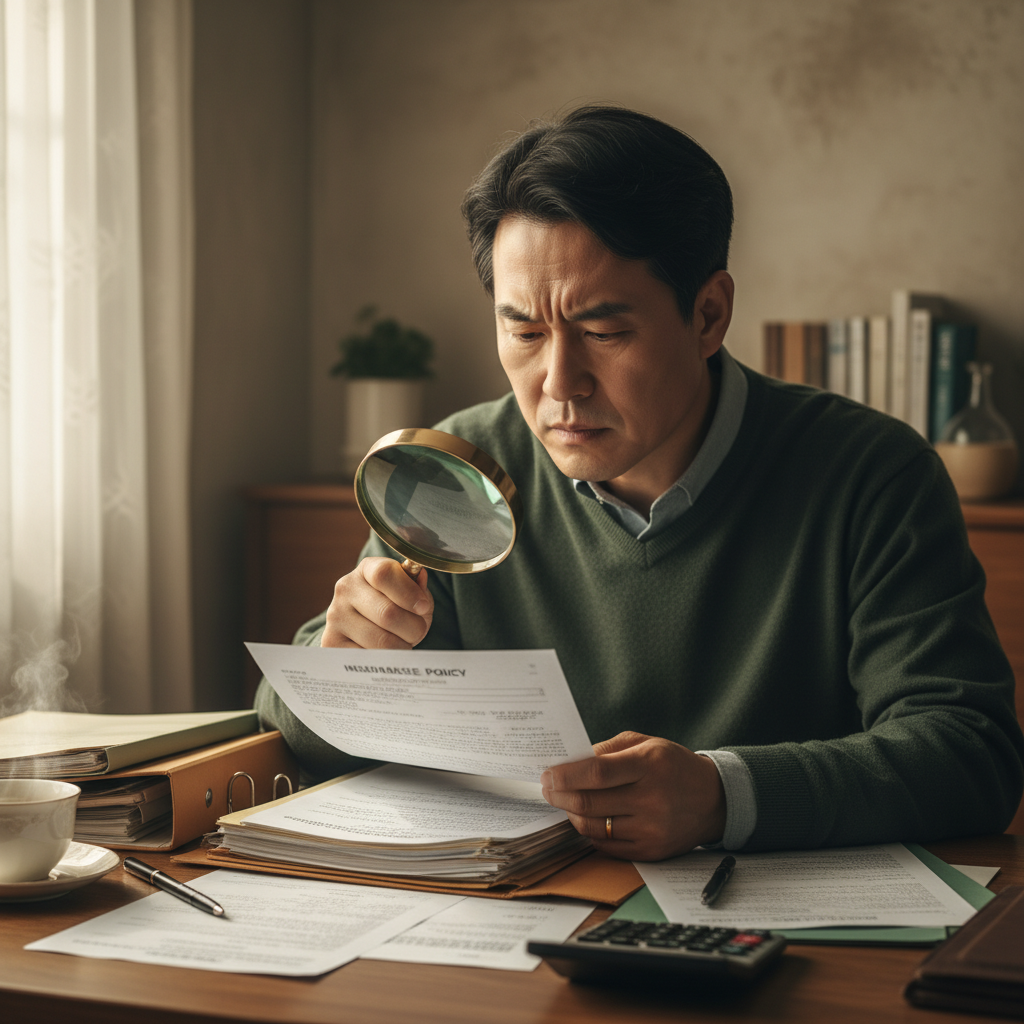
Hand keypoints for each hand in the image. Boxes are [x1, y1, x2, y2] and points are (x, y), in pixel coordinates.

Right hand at [321, 557, 432, 648]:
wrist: (368, 629)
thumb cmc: (396, 606)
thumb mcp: (410, 593)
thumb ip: (418, 587)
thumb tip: (420, 578)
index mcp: (367, 570)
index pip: (384, 574)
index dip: (408, 592)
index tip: (423, 607)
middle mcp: (346, 589)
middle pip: (387, 613)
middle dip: (413, 627)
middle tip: (418, 630)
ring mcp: (336, 616)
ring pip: (381, 640)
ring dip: (402, 647)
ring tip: (403, 642)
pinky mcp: (332, 642)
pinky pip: (369, 658)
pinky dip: (385, 660)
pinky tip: (386, 652)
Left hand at [540, 731, 726, 860]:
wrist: (714, 799)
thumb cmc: (673, 765)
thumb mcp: (646, 743)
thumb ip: (608, 749)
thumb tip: (570, 761)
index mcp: (648, 765)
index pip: (597, 773)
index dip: (566, 776)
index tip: (547, 775)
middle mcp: (650, 799)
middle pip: (589, 803)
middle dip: (560, 796)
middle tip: (547, 788)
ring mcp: (651, 829)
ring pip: (593, 827)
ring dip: (571, 814)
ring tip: (566, 802)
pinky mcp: (650, 851)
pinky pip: (606, 846)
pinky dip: (590, 832)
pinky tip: (586, 819)